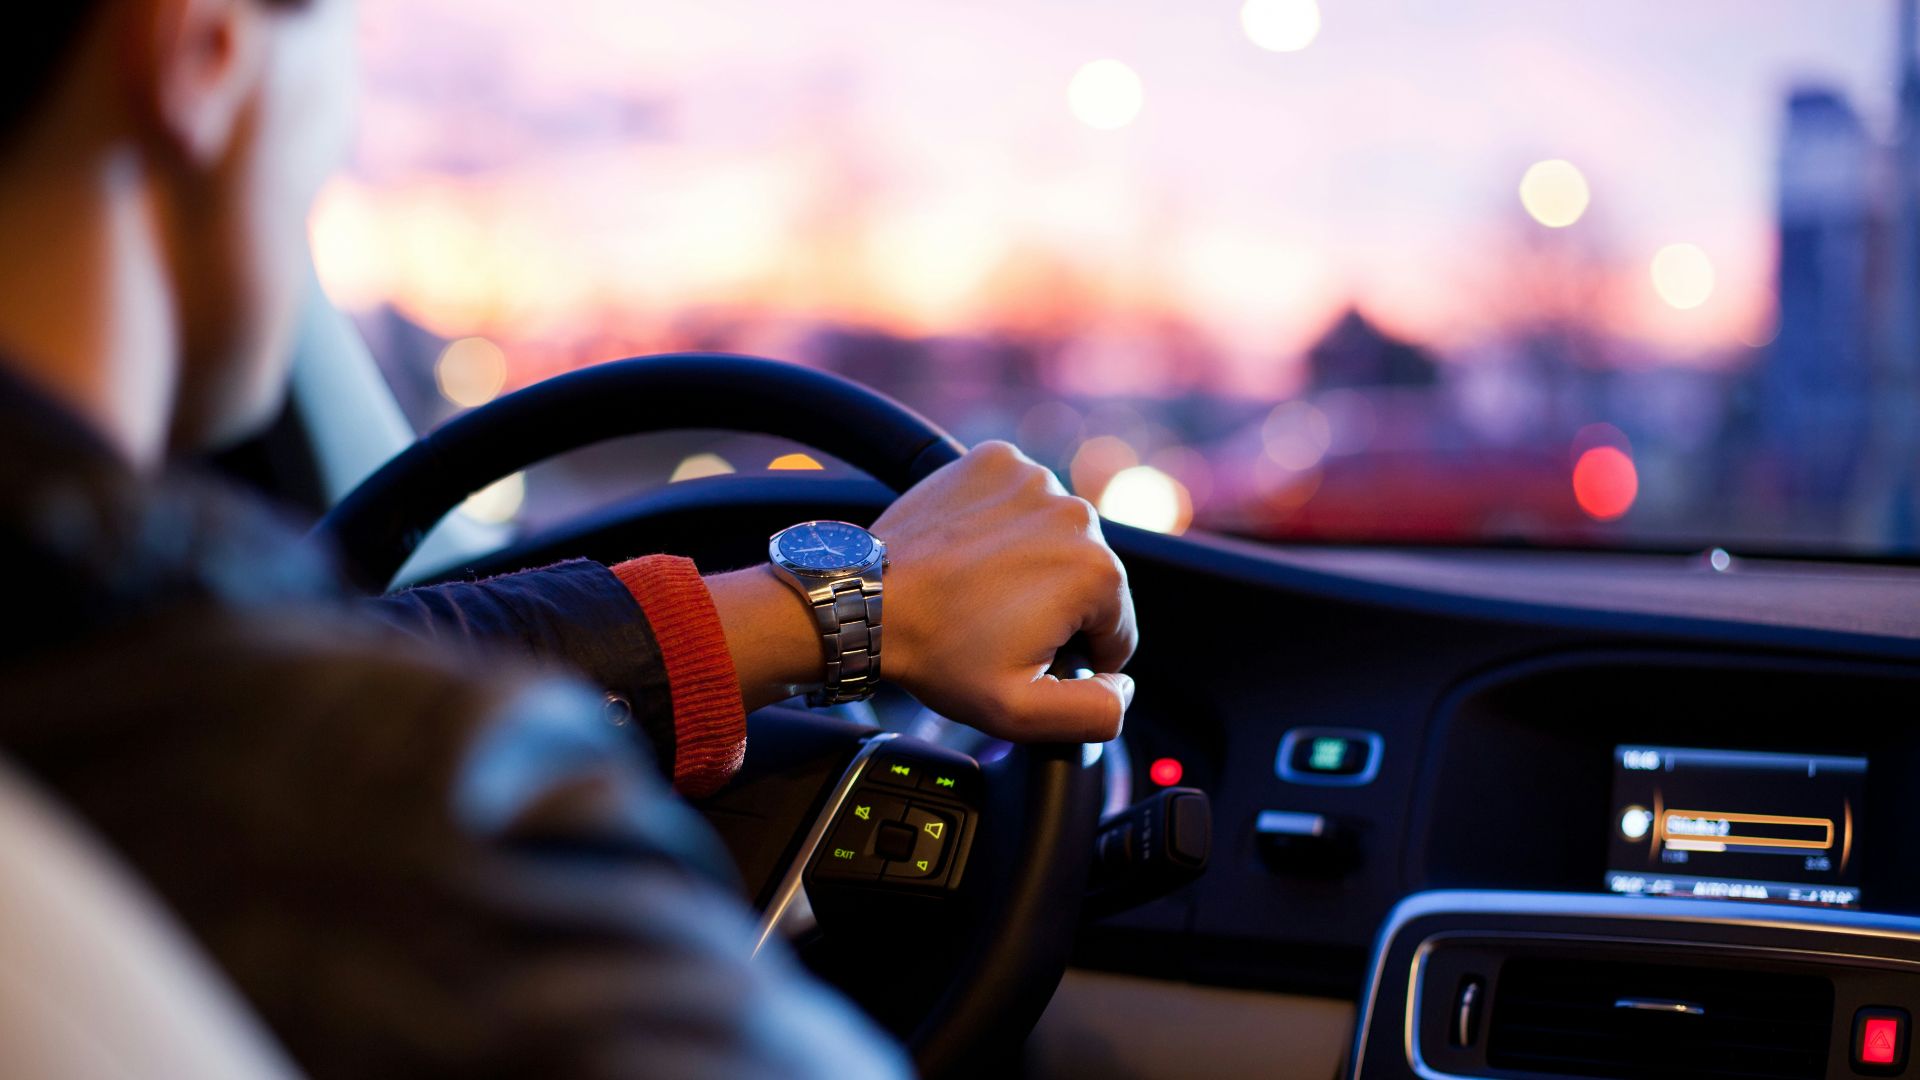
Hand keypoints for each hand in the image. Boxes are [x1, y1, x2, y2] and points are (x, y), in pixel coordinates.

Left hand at [707, 441, 1137, 740]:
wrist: (867, 601)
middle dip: (1054, 606)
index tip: (1026, 654)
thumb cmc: (938, 654)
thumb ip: (1096, 712)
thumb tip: (1125, 686)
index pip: (1117, 629)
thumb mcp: (1022, 713)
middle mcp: (1076, 513)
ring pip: (1056, 536)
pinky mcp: (996, 460)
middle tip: (996, 625)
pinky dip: (1005, 522)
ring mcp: (1034, 478)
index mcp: (1097, 572)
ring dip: (1032, 562)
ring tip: (980, 589)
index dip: (1076, 656)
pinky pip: (1021, 499)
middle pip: (1089, 578)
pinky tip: (972, 552)